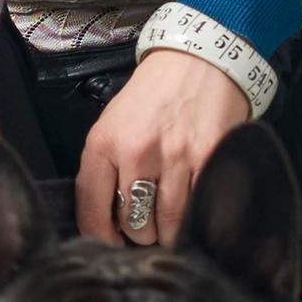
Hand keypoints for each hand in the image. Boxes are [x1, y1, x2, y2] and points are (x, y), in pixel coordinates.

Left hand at [77, 48, 249, 248]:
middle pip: (133, 225)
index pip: (92, 209)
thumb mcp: (113, 123)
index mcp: (105, 143)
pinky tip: (193, 207)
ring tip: (170, 216)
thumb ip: (105, 168)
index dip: (100, 237)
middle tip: (147, 221)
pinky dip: (196, 217)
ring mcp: (176, 157)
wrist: (198, 58)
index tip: (110, 243)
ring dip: (169, 230)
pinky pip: (198, 209)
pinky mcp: (209, 159)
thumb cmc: (154, 94)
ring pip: (167, 226)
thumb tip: (107, 222)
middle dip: (140, 232)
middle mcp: (137, 151)